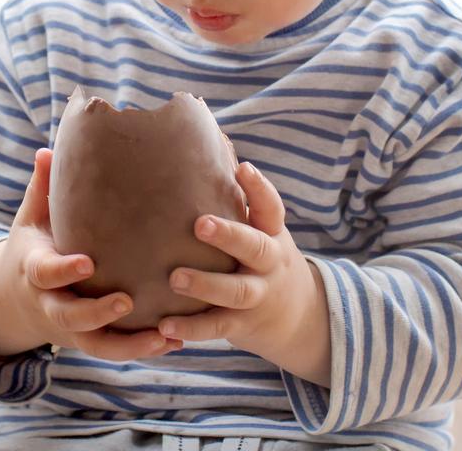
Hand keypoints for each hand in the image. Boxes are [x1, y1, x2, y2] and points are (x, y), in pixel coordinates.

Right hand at [0, 147, 182, 360]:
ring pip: (96, 344)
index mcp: (35, 271)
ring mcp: (70, 327)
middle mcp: (51, 304)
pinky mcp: (89, 340)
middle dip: (96, 313)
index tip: (87, 263)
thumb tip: (47, 149)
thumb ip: (41, 188)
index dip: (63, 271)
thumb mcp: (30, 218)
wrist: (15, 299)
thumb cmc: (33, 246)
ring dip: (130, 345)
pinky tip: (174, 342)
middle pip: (69, 316)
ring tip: (165, 335)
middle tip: (127, 302)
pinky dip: (142, 349)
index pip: (46, 273)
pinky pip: (114, 350)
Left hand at [155, 155, 331, 385]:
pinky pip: (216, 327)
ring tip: (175, 278)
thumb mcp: (261, 228)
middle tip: (199, 224)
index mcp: (271, 234)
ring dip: (205, 284)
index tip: (243, 168)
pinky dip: (191, 329)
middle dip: (229, 235)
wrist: (297, 317)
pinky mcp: (242, 325)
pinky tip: (164, 327)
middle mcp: (268, 263)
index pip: (271, 208)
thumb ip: (238, 193)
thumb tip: (213, 132)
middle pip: (254, 247)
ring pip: (234, 291)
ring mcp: (257, 296)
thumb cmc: (262, 256)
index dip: (259, 188)